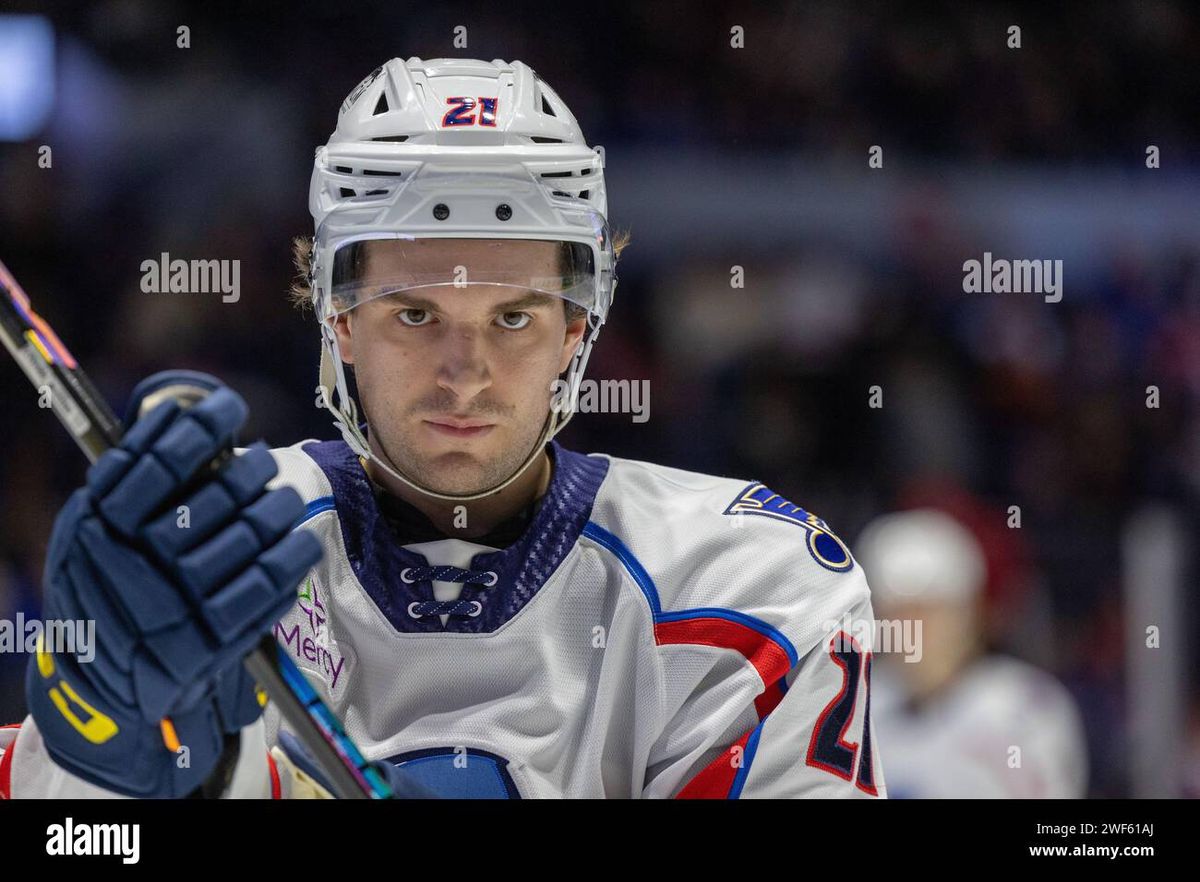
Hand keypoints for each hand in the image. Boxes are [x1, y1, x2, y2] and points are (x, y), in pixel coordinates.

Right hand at [27, 372, 322, 796]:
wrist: (98, 684)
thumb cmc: (106, 588)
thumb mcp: (91, 532)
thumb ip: (127, 483)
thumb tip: (185, 416)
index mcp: (98, 526)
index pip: (156, 459)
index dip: (200, 423)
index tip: (226, 404)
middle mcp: (134, 561)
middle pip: (214, 494)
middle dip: (250, 469)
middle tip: (261, 462)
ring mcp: (173, 603)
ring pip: (248, 535)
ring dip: (278, 506)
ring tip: (283, 498)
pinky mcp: (209, 641)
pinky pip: (267, 585)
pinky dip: (292, 556)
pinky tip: (300, 540)